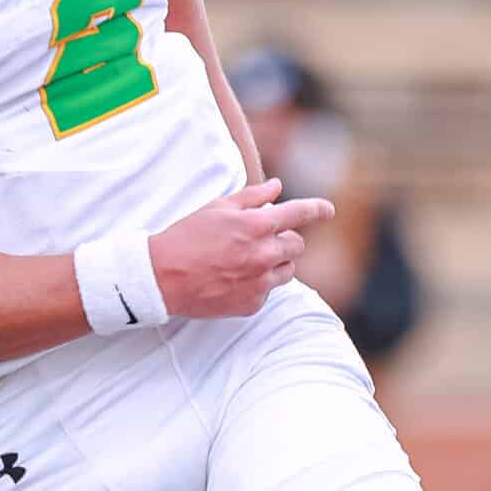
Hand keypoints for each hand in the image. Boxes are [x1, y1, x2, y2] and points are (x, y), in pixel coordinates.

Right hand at [148, 178, 334, 320]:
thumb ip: (252, 197)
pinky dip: (258, 282)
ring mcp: (260, 282)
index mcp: (256, 226)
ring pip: (288, 269)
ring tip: (246, 259)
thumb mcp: (217, 208)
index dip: (318, 209)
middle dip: (284, 238)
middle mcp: (263, 255)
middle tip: (260, 238)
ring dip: (275, 261)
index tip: (328, 210)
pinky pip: (269, 290)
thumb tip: (277, 187)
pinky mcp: (253, 303)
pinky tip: (233, 277)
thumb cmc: (186, 236)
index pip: (299, 214)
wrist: (162, 278)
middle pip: (296, 244)